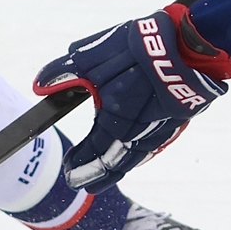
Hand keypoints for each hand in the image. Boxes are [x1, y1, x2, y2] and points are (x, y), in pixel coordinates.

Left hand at [34, 5, 230, 191]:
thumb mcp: (93, 56)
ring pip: (137, 156)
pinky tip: (134, 153)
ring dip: (119, 168)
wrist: (190, 44)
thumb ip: (65, 73)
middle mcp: (140, 132)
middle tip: (84, 185)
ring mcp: (162, 128)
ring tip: (106, 176)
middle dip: (99, 174)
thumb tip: (39, 87)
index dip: (80, 165)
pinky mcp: (177, 118)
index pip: (94, 153)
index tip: (68, 171)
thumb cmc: (139, 50)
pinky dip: (139, 153)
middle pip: (117, 162)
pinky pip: (154, 144)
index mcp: (117, 121)